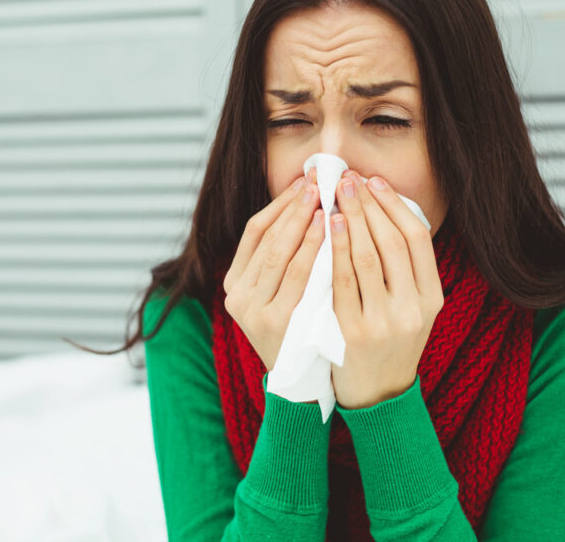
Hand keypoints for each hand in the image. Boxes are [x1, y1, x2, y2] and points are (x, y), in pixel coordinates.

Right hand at [222, 170, 324, 371]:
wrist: (304, 386)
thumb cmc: (301, 330)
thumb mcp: (282, 294)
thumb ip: (287, 258)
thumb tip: (309, 201)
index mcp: (235, 284)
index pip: (255, 231)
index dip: (280, 202)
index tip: (305, 180)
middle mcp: (238, 296)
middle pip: (267, 237)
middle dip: (294, 204)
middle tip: (319, 178)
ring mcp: (254, 311)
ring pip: (280, 252)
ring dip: (303, 220)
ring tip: (324, 196)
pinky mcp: (276, 323)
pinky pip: (297, 276)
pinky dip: (313, 247)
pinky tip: (329, 228)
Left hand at [328, 171, 444, 408]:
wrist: (377, 394)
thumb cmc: (391, 340)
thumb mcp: (414, 307)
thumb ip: (407, 268)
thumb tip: (388, 208)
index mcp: (432, 297)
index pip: (418, 238)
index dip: (395, 205)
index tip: (375, 181)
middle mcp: (413, 308)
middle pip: (392, 242)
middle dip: (369, 204)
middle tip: (348, 178)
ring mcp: (384, 321)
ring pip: (367, 257)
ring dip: (352, 219)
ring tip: (336, 194)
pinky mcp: (353, 332)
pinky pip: (342, 281)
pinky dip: (336, 249)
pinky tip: (328, 226)